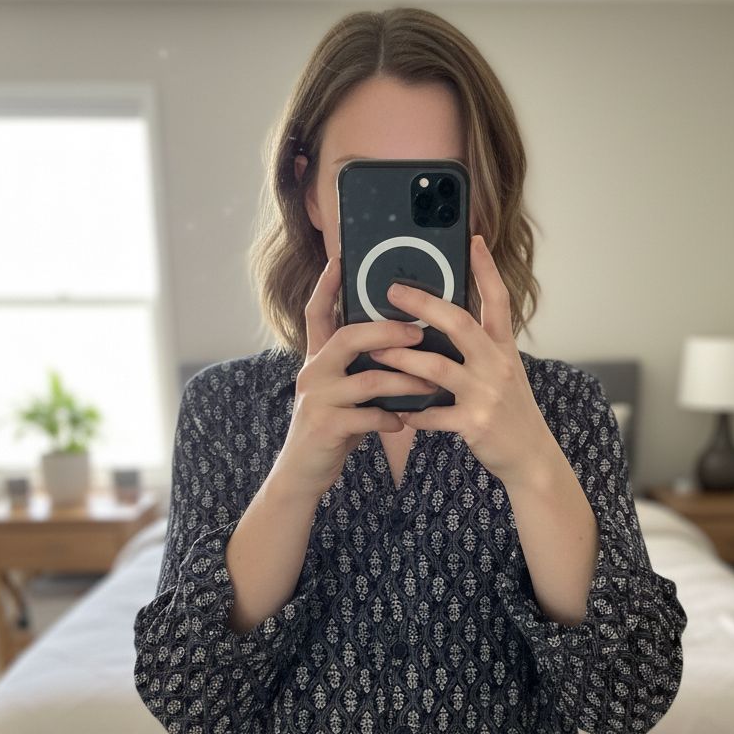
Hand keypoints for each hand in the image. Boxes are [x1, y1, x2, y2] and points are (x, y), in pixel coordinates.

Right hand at [277, 254, 439, 498]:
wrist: (303, 474)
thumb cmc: (332, 430)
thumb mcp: (341, 393)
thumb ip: (360, 369)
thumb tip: (400, 345)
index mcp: (317, 360)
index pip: (317, 313)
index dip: (327, 286)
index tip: (341, 260)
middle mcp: (313, 373)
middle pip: (349, 336)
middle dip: (388, 330)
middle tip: (419, 330)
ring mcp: (316, 399)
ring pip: (367, 379)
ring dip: (404, 380)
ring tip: (431, 382)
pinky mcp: (325, 427)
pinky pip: (367, 417)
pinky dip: (391, 418)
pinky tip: (405, 422)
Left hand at [368, 235, 545, 484]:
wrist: (531, 456)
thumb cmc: (512, 411)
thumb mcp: (505, 371)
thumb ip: (482, 347)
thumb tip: (448, 323)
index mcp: (504, 348)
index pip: (498, 299)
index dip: (486, 269)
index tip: (474, 239)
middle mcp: (497, 365)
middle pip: (459, 323)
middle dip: (423, 304)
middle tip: (392, 292)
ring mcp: (486, 394)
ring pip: (437, 367)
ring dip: (402, 358)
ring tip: (376, 352)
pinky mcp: (475, 423)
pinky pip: (434, 414)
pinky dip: (413, 412)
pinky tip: (397, 410)